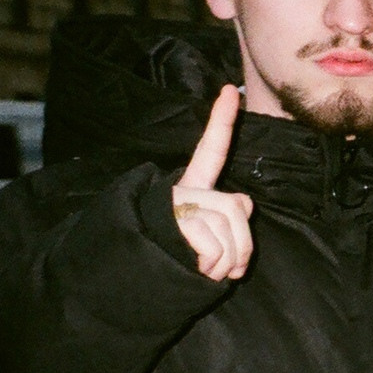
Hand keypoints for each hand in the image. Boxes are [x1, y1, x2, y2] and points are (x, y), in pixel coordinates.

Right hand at [171, 86, 253, 281]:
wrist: (129, 282)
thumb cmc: (171, 261)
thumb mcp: (204, 240)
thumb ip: (227, 216)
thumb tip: (244, 201)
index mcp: (190, 188)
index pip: (210, 151)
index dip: (222, 121)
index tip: (233, 90)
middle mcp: (182, 189)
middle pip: (236, 208)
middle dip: (242, 247)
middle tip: (224, 267)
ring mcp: (176, 204)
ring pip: (230, 227)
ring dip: (227, 263)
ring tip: (204, 270)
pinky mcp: (173, 221)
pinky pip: (216, 246)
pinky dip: (214, 269)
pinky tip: (195, 271)